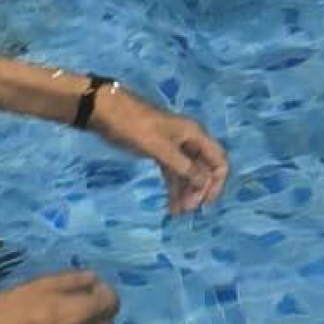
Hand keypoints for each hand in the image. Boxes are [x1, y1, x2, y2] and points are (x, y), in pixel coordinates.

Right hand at [0, 271, 119, 323]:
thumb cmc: (17, 305)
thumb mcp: (45, 284)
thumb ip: (74, 280)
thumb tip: (94, 279)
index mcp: (80, 314)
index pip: (111, 303)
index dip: (107, 290)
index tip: (93, 282)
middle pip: (106, 320)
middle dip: (103, 306)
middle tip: (87, 293)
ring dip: (91, 317)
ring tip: (71, 305)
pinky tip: (56, 319)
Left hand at [97, 92, 230, 213]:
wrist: (105, 110)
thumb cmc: (133, 126)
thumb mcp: (160, 148)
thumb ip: (183, 166)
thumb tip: (204, 183)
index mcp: (194, 134)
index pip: (218, 161)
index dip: (216, 183)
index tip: (205, 203)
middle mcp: (189, 139)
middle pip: (204, 169)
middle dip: (198, 190)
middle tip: (186, 210)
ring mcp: (174, 146)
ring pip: (187, 173)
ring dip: (185, 192)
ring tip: (177, 213)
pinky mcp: (159, 151)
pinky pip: (173, 172)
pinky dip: (173, 187)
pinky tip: (170, 204)